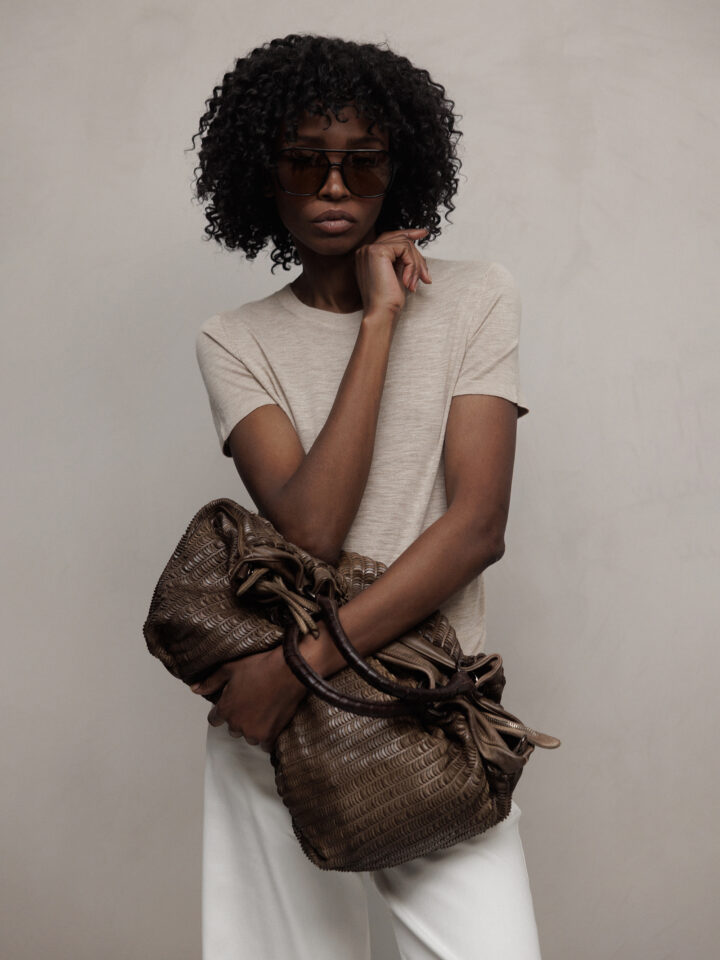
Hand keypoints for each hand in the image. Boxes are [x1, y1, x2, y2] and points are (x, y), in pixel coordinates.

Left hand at [190, 646, 307, 752]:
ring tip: (263, 709)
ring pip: (248, 736)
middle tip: (251, 702)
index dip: (222, 711)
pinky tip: (272, 721)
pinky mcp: (271, 736)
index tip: (232, 703)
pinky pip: (264, 744)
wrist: (290, 671)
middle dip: (239, 718)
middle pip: (232, 728)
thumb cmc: (260, 667)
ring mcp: (254, 732)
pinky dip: (267, 736)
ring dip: (253, 727)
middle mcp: (237, 724)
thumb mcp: (230, 668)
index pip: (214, 720)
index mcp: (225, 709)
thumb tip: (194, 689)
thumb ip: (210, 681)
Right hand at [354, 227, 431, 316]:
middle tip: (425, 277)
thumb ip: (403, 257)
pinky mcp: (377, 251)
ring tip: (415, 283)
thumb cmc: (388, 301)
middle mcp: (365, 250)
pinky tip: (409, 281)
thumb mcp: (398, 273)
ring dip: (416, 264)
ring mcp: (369, 249)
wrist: (381, 314)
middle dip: (417, 257)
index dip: (408, 233)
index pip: (390, 238)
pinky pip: (405, 248)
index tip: (424, 233)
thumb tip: (417, 239)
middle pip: (400, 239)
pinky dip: (412, 265)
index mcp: (367, 256)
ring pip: (405, 244)